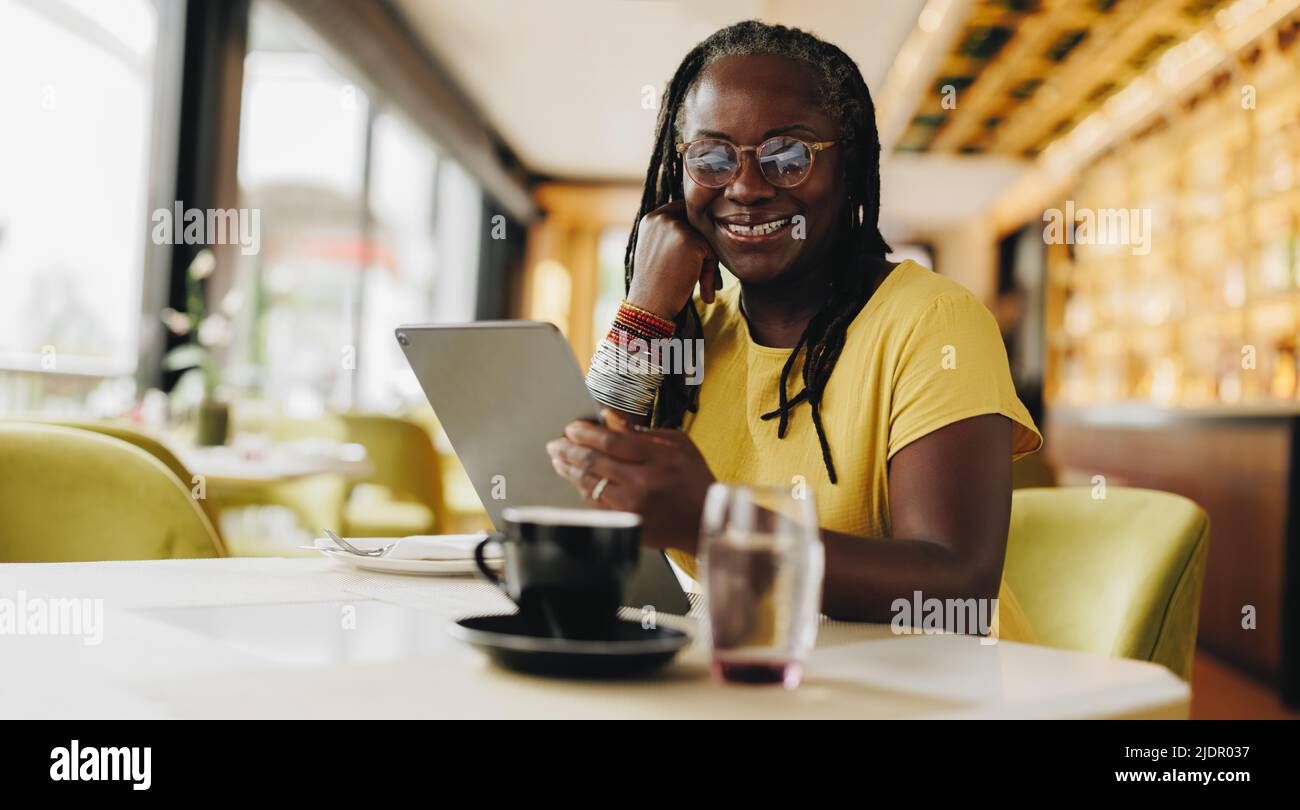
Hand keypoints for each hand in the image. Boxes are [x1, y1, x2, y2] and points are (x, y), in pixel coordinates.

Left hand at [546, 410, 714, 552]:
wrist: (705, 520)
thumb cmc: (694, 479)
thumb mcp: (679, 444)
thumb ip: (644, 432)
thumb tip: (610, 420)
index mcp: (656, 458)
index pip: (609, 440)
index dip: (585, 432)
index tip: (571, 428)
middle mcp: (641, 482)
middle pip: (592, 461)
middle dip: (568, 450)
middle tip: (555, 444)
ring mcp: (631, 506)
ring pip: (588, 484)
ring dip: (569, 470)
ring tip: (559, 460)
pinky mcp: (627, 524)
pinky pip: (595, 505)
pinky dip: (583, 490)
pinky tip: (578, 482)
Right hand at [627, 200, 722, 318]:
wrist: (651, 307)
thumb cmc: (656, 287)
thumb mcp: (659, 253)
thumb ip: (676, 236)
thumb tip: (709, 227)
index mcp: (650, 219)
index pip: (682, 211)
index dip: (695, 230)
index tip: (702, 254)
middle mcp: (660, 218)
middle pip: (698, 223)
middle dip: (706, 248)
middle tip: (708, 277)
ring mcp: (675, 227)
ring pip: (706, 238)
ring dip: (710, 264)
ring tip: (707, 287)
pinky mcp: (690, 240)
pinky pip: (712, 251)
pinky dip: (712, 272)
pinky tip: (706, 291)